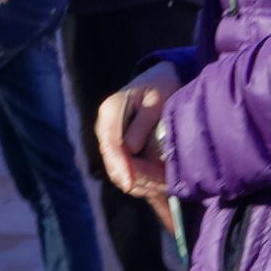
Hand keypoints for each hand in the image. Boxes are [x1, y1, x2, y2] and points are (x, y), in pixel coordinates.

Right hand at [96, 65, 180, 198]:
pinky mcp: (118, 150)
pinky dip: (143, 183)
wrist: (156, 80)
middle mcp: (105, 128)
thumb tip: (129, 150)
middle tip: (162, 187)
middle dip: (136, 179)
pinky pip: (127, 172)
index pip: (111, 144)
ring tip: (166, 188)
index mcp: (110, 110)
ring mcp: (110, 140)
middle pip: (113, 164)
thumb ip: (143, 122)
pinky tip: (161, 189)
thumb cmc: (159, 87)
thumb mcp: (156, 99)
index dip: (120, 166)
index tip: (130, 183)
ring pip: (119, 173)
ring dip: (141, 184)